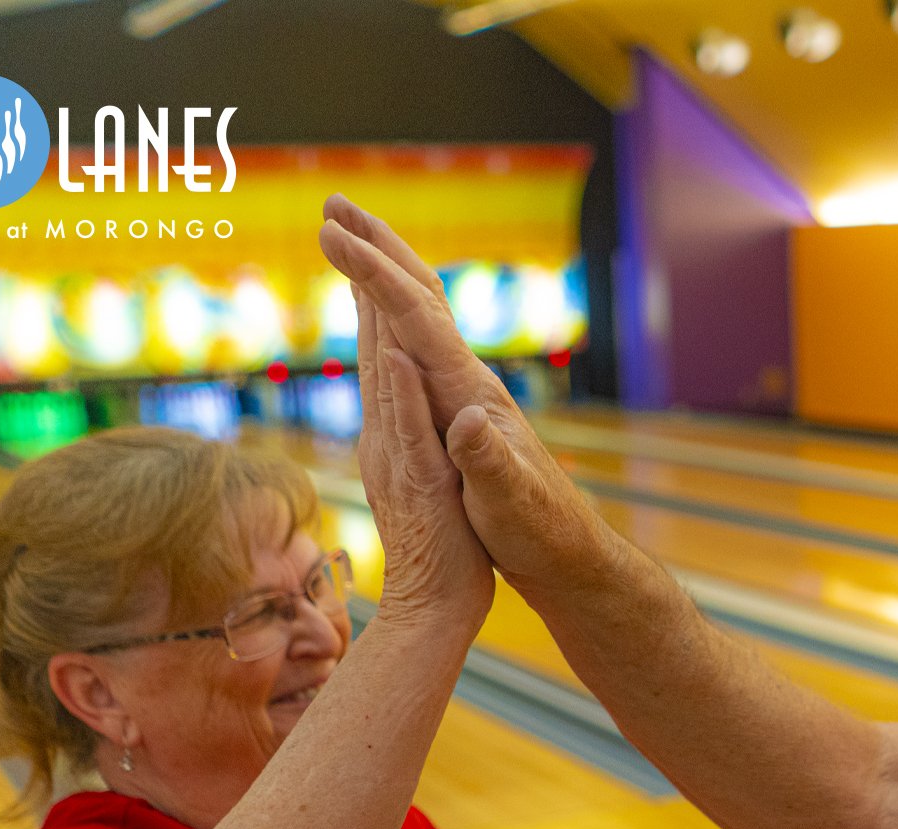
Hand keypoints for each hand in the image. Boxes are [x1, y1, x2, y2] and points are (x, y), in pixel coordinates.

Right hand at [316, 194, 619, 596]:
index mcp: (468, 394)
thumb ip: (484, 462)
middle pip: (418, 296)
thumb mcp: (508, 504)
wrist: (568, 558)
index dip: (371, 273)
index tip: (329, 232)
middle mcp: (467, 382)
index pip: (414, 318)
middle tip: (332, 201)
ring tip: (349, 237)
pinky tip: (380, 314)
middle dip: (376, 244)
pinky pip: (418, 347)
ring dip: (382, 271)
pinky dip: (392, 317)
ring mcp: (463, 396)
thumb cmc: (538, 533)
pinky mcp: (458, 414)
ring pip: (417, 315)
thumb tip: (466, 421)